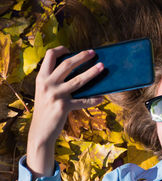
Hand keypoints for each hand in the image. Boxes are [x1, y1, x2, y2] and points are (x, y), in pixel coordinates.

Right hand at [27, 46, 103, 177]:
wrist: (41, 130)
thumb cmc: (46, 109)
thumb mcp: (45, 92)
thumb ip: (54, 80)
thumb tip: (77, 70)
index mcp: (41, 78)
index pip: (49, 56)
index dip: (60, 50)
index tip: (70, 49)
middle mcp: (47, 84)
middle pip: (67, 64)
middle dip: (82, 57)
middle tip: (94, 53)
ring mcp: (56, 95)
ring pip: (78, 80)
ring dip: (92, 73)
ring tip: (102, 67)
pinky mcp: (63, 107)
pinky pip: (83, 101)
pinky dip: (93, 100)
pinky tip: (101, 98)